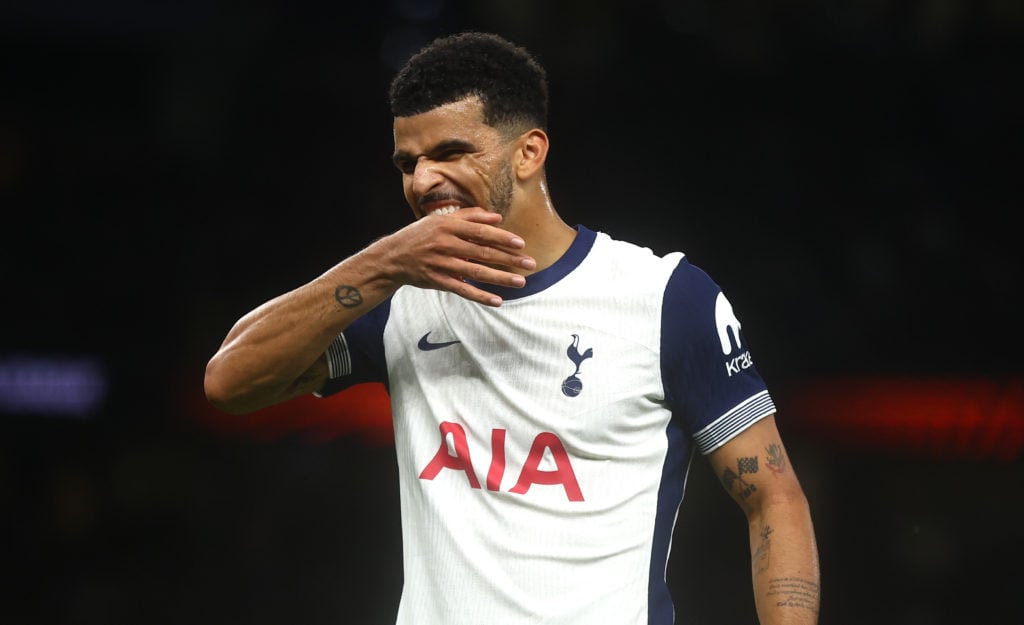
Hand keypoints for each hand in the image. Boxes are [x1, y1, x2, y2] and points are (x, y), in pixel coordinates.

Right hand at [373, 207, 535, 305]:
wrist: (393, 257)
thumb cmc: (421, 235)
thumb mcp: (441, 220)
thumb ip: (469, 216)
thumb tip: (497, 218)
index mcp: (448, 226)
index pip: (480, 232)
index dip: (501, 238)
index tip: (521, 243)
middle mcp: (446, 244)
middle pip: (483, 252)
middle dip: (509, 259)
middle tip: (530, 263)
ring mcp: (442, 264)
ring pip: (477, 272)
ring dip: (501, 278)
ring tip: (521, 281)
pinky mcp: (439, 281)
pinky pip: (463, 290)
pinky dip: (481, 296)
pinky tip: (498, 301)